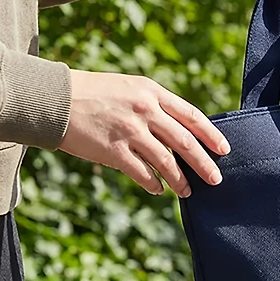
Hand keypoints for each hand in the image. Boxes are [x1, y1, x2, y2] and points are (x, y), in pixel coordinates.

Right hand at [60, 70, 229, 198]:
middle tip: (216, 178)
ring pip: (166, 161)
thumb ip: (156, 106)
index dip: (211, 134)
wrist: (54, 98)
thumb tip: (182, 131)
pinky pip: (142, 173)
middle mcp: (145, 110)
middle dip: (204, 162)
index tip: (224, 149)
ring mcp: (129, 131)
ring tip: (189, 192)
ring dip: (180, 180)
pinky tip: (159, 190)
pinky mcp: (113, 150)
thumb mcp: (131, 89)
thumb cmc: (95, 93)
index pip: (191, 115)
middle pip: (185, 141)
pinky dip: (154, 183)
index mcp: (152, 93)